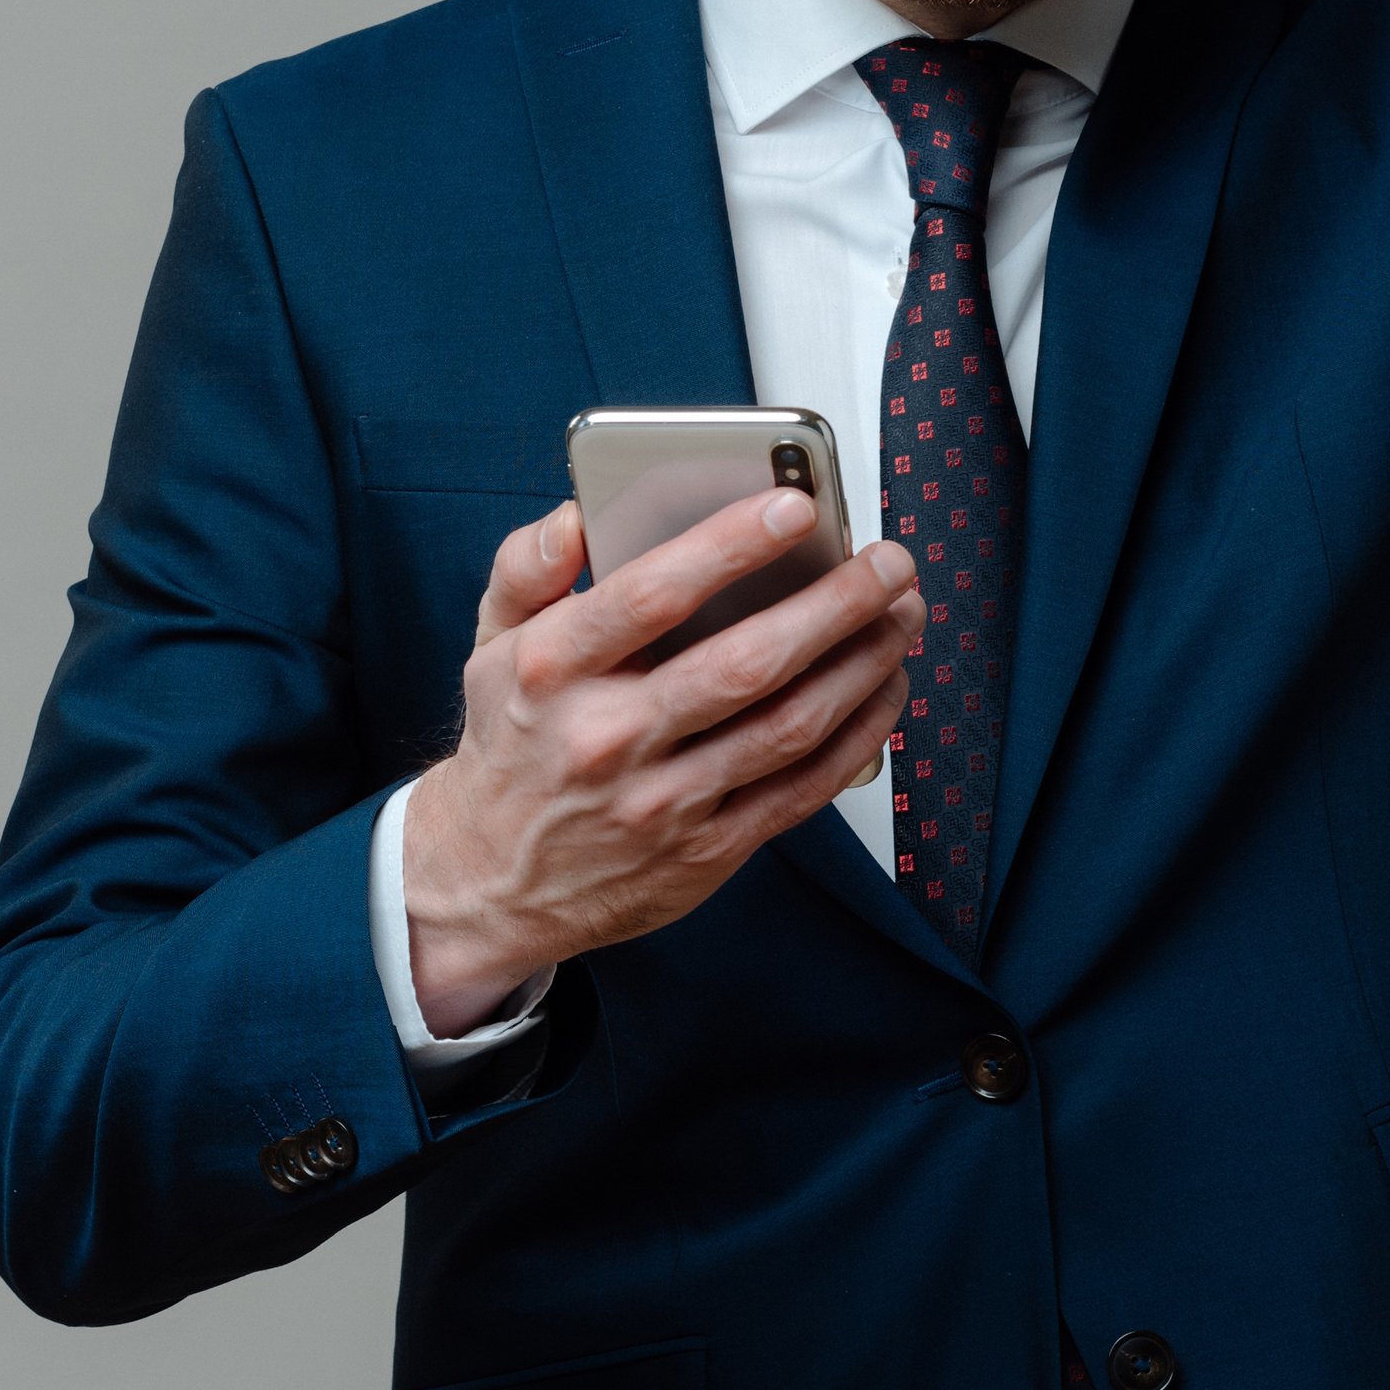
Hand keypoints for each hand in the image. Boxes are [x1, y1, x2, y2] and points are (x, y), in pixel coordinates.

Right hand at [399, 491, 922, 1033]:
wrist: (494, 883)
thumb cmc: (511, 745)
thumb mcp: (489, 646)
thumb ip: (526, 569)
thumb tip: (576, 516)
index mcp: (553, 670)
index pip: (650, 596)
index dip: (729, 546)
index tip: (794, 507)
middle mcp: (609, 736)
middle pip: (743, 663)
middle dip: (833, 605)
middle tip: (887, 562)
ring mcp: (661, 802)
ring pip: (787, 726)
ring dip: (861, 664)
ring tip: (900, 614)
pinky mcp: (705, 852)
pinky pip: (800, 790)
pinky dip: (857, 736)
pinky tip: (884, 689)